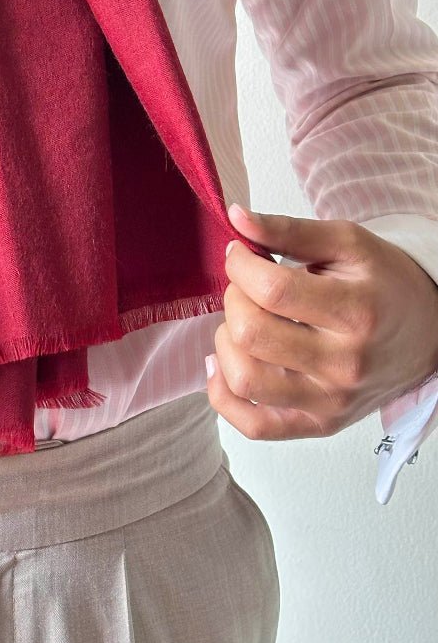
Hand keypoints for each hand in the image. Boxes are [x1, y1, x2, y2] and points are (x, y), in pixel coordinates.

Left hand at [206, 203, 437, 440]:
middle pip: (252, 333)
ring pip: (245, 379)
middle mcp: (345, 364)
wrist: (428, 333)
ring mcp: (331, 400)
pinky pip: (254, 425)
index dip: (240, 266)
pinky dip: (224, 395)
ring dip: (225, 342)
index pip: (272, 290)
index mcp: (356, 312)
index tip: (241, 255)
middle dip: (233, 299)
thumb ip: (289, 229)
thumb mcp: (347, 243)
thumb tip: (236, 217)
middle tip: (248, 288)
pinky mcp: (319, 423)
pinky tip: (225, 364)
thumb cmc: (384, 285)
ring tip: (244, 323)